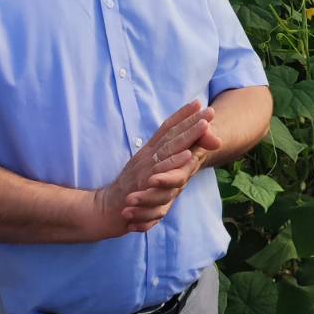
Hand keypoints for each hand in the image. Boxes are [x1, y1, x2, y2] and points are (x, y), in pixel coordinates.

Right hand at [93, 101, 220, 236]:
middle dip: (191, 122)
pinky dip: (173, 162)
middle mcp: (147, 157)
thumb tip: (182, 152)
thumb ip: (162, 162)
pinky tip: (187, 155)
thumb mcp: (147, 172)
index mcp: (148, 152)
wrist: (105, 209)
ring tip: (204, 125)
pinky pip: (159, 172)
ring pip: (169, 149)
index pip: (166, 129)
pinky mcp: (142, 184)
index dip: (182, 116)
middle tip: (209, 110)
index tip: (198, 103)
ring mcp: (144, 169)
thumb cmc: (128, 190)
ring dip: (187, 136)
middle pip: (171, 135)